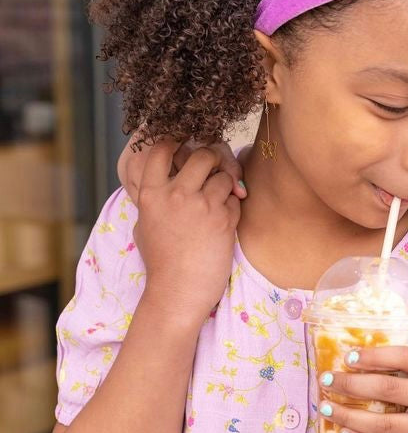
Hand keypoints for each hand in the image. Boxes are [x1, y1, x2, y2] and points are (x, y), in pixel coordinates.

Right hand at [134, 142, 240, 323]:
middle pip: (203, 154)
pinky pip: (235, 199)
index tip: (185, 144)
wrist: (177, 292)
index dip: (176, 140)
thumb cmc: (161, 262)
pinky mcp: (223, 220)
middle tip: (214, 170)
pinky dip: (234, 206)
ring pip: (225, 176)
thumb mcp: (145, 225)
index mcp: (151, 194)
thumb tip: (166, 177)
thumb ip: (155, 198)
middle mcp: (175, 195)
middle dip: (213, 159)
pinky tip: (223, 223)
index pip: (161, 147)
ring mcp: (201, 206)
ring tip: (219, 202)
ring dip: (226, 185)